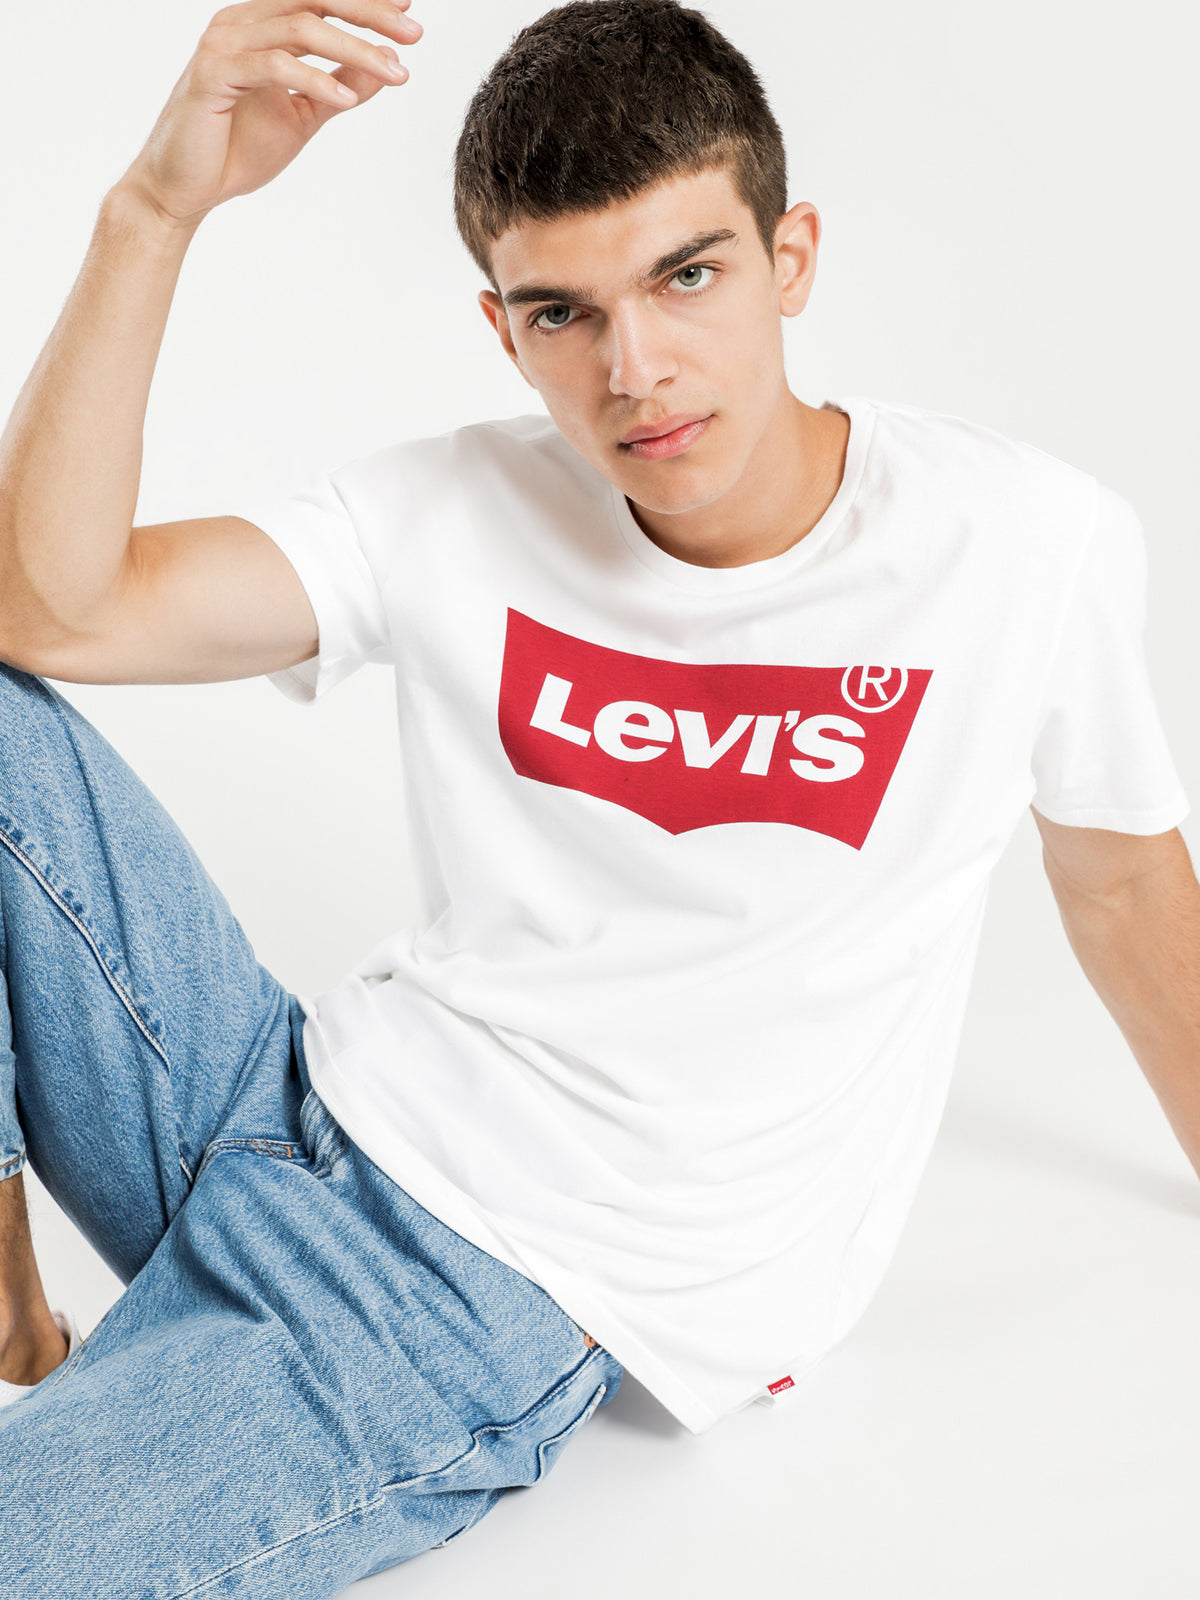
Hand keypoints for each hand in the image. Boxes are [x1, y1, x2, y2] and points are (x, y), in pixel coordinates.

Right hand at [115, 1, 421, 227]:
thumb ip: (338, 89)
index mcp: (260, 24)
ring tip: (396, 75)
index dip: (365, 3)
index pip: (319, 0)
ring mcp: (224, 42)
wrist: (184, 188)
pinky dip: (315, 80)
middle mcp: (241, 21)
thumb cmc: (236, 150)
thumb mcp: (303, 116)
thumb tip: (385, 70)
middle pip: (315, 0)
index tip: (409, 14)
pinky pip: (273, 65)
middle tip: (415, 36)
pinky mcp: (213, 72)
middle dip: (369, 15)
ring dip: (355, 50)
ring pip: (301, 28)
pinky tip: (347, 102)